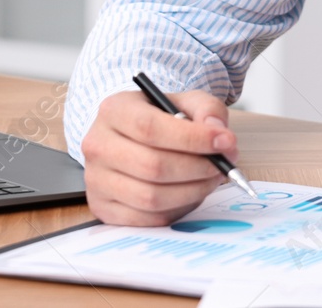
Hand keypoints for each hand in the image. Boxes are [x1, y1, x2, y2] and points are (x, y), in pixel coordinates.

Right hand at [81, 88, 237, 225]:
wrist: (130, 138)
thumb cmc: (160, 120)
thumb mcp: (185, 102)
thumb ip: (207, 109)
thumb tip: (217, 131)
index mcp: (114, 111)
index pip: (150, 128)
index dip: (192, 138)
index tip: (224, 142)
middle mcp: (98, 145)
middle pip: (152, 166)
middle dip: (197, 168)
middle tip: (222, 165)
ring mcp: (96, 180)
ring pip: (150, 197)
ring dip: (191, 191)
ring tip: (210, 178)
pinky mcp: (102, 207)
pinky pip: (147, 218)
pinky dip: (177, 209)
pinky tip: (190, 192)